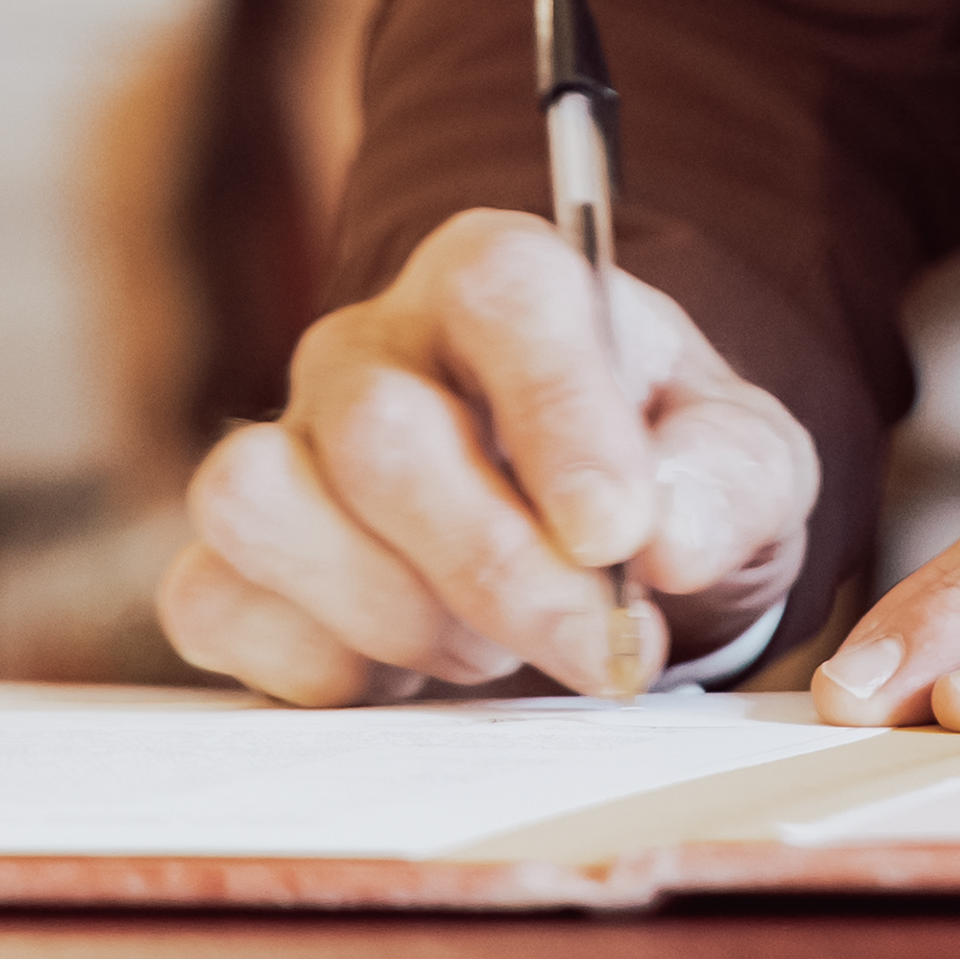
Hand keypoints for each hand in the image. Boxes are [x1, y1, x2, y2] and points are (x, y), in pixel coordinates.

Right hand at [160, 213, 818, 706]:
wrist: (605, 554)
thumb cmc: (668, 482)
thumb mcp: (746, 467)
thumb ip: (728, 481)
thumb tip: (666, 536)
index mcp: (500, 279)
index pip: (502, 291)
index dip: (556, 412)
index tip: (618, 534)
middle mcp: (370, 345)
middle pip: (379, 431)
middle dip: (497, 571)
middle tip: (596, 647)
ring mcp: (282, 445)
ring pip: (263, 505)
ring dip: (398, 616)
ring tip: (495, 652)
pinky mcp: (231, 556)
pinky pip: (213, 603)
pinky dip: (317, 669)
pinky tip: (407, 679)